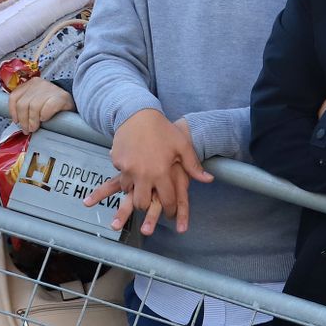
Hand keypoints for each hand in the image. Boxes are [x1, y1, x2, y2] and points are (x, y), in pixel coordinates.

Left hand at [8, 77, 74, 133]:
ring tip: (35, 127)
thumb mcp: (36, 101)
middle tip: (27, 129)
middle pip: (23, 104)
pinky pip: (47, 108)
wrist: (71, 101)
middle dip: (23, 120)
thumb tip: (17, 121)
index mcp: (30, 84)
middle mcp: (39, 84)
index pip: (14, 96)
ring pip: (33, 107)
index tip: (16, 121)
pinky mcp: (61, 96)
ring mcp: (50, 89)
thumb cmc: (51, 104)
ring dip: (33, 121)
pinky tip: (45, 119)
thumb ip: (26, 107)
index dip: (13, 111)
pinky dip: (44, 116)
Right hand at [86, 109, 211, 234]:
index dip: (170, 210)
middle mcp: (142, 174)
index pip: (166, 201)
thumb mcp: (182, 145)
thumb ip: (193, 165)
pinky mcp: (117, 162)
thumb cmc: (162, 129)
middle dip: (147, 206)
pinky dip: (127, 176)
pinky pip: (121, 176)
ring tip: (142, 185)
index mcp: (161, 172)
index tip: (170, 212)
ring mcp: (127, 169)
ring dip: (135, 191)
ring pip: (129, 191)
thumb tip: (208, 180)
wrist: (136, 113)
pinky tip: (132, 168)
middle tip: (152, 201)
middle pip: (142, 203)